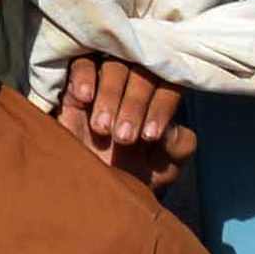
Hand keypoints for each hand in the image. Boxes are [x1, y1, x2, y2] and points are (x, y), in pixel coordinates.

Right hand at [58, 51, 196, 192]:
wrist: (86, 192)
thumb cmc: (129, 178)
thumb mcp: (162, 170)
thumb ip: (178, 148)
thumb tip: (172, 127)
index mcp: (161, 99)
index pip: (171, 84)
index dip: (162, 107)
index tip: (150, 136)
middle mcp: (136, 85)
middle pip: (143, 71)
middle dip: (134, 105)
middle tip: (123, 138)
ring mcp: (105, 81)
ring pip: (115, 65)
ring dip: (110, 94)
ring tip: (102, 128)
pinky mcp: (75, 83)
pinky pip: (82, 62)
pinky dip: (84, 75)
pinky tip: (85, 97)